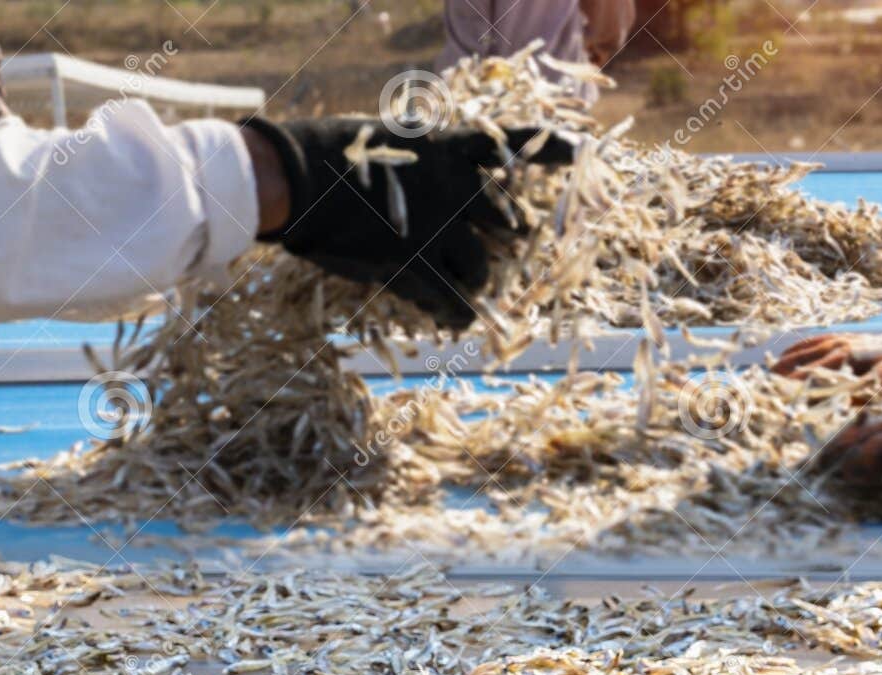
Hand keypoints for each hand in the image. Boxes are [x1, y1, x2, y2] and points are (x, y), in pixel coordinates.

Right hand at [243, 116, 574, 327]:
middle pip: (502, 227)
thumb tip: (438, 198)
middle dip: (500, 245)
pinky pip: (453, 303)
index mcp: (451, 150)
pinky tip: (450, 321)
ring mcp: (440, 230)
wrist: (298, 179)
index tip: (583, 150)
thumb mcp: (388, 145)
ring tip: (457, 296)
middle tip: (488, 259)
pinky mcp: (417, 267)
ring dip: (471, 284)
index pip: (512, 144)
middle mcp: (457, 189)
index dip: (551, 149)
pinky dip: (454, 315)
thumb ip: (424, 168)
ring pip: (479, 271)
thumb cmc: (331, 158)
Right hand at [770, 285, 881, 398]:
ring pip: (837, 346)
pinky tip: (778, 360)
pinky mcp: (873, 338)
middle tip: (783, 393)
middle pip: (852, 357)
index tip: (840, 405)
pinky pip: (835, 340)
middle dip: (817, 375)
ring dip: (802, 362)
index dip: (866, 386)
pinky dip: (806, 349)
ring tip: (768, 378)